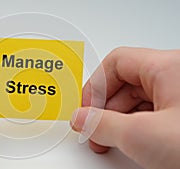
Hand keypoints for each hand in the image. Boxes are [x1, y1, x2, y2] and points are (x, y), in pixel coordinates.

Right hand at [70, 47, 179, 168]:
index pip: (116, 63)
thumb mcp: (142, 135)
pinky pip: (152, 113)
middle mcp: (176, 75)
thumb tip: (81, 118)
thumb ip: (103, 124)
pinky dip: (137, 127)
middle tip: (95, 130)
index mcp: (169, 66)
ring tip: (111, 141)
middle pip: (125, 83)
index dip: (95, 86)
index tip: (85, 110)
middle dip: (105, 109)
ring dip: (119, 121)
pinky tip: (132, 143)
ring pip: (138, 100)